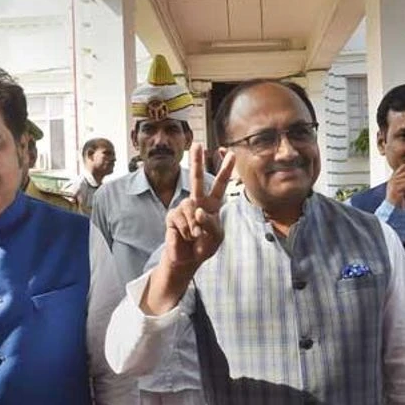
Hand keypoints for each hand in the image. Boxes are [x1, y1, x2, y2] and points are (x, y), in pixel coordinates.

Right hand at [162, 143, 234, 278]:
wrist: (188, 260)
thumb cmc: (204, 246)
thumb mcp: (216, 237)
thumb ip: (210, 223)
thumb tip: (197, 210)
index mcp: (212, 205)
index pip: (220, 185)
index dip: (225, 169)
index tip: (232, 153)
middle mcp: (197, 203)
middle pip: (196, 178)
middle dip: (196, 161)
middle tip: (197, 144)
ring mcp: (183, 208)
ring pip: (190, 206)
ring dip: (194, 226)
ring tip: (194, 236)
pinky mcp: (172, 216)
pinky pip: (180, 218)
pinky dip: (186, 230)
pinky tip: (185, 236)